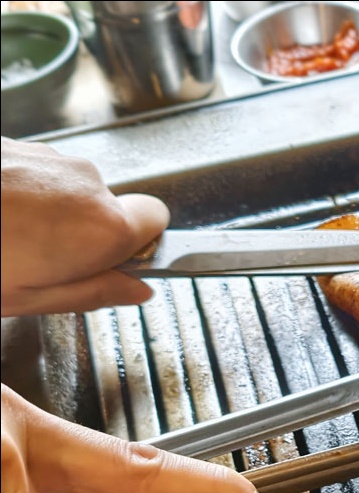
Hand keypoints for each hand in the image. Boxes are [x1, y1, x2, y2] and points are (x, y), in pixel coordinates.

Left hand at [1, 136, 168, 316]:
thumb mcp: (34, 298)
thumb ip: (97, 292)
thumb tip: (137, 290)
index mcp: (102, 226)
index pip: (158, 221)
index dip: (137, 245)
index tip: (111, 265)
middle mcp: (84, 182)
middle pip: (109, 206)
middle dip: (85, 232)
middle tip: (41, 264)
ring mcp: (46, 157)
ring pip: (68, 189)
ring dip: (48, 213)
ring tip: (4, 241)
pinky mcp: (12, 143)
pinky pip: (34, 174)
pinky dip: (19, 195)